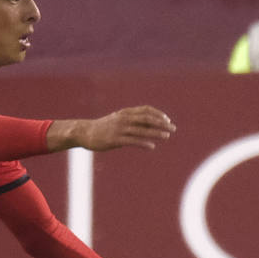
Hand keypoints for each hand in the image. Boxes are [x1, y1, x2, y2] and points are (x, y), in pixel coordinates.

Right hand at [54, 107, 174, 151]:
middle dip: (161, 123)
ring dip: (155, 133)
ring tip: (167, 136)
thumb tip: (147, 126)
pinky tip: (152, 146)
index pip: (146, 110)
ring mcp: (119, 129)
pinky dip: (143, 143)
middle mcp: (124, 119)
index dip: (158, 114)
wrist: (85, 133)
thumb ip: (131, 122)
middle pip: (147, 119)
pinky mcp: (115, 139)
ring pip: (142, 130)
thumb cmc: (103, 127)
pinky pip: (132, 141)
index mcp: (125, 113)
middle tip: (173, 129)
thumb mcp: (118, 120)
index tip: (167, 120)